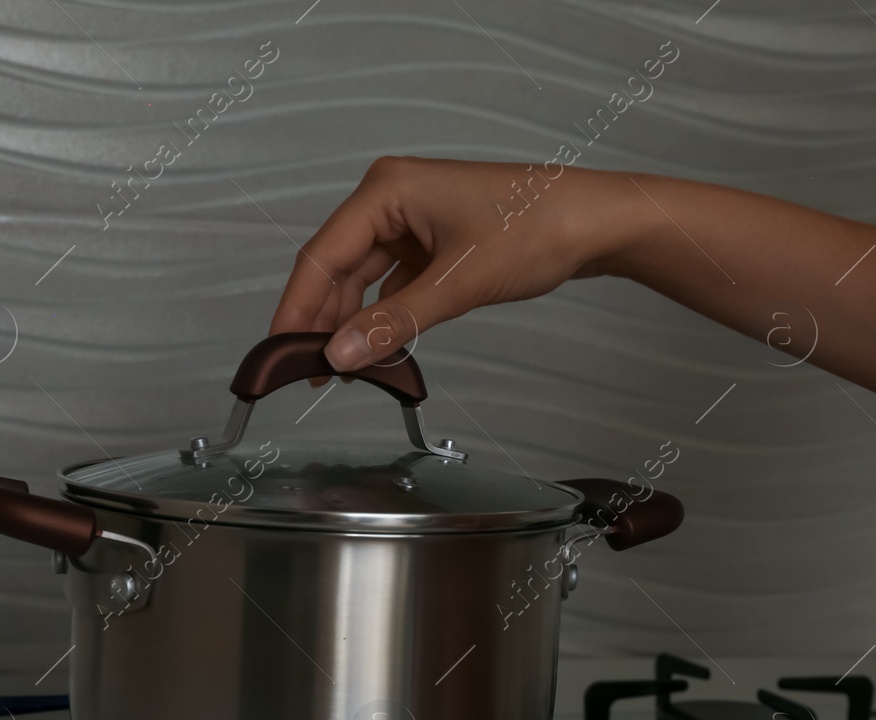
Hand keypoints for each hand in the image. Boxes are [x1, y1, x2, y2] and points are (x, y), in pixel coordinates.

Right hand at [270, 156, 643, 372]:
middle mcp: (392, 199)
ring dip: (354, 322)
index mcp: (385, 190)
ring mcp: (415, 220)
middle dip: (323, 320)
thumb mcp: (458, 283)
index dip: (297, 309)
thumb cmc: (536, 229)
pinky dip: (385, 315)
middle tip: (307, 374)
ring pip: (365, 279)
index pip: (321, 256)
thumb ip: (395, 323)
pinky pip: (394, 283)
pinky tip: (378, 348)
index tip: (280, 354)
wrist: (595, 222)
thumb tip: (341, 356)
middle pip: (338, 267)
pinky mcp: (436, 242)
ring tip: (341, 370)